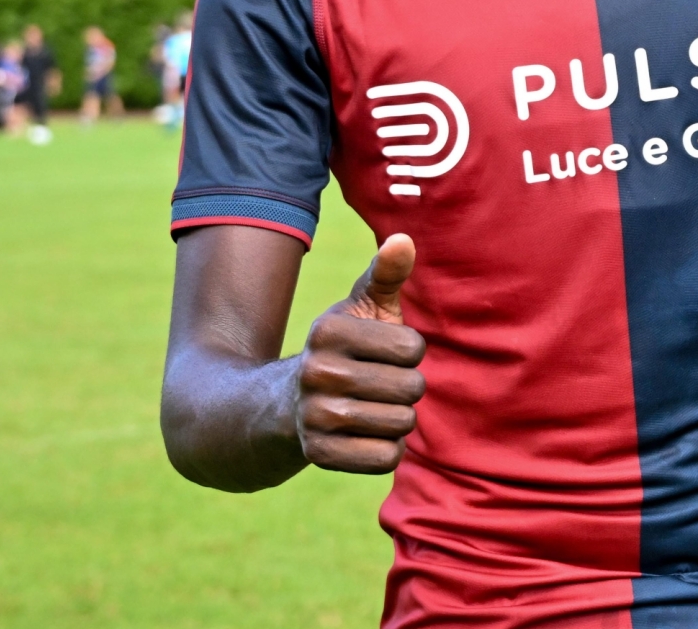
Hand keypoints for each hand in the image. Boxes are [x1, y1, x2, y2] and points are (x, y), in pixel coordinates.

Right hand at [295, 234, 426, 473]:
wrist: (285, 405)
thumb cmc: (344, 349)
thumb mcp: (361, 307)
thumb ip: (386, 274)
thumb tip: (403, 239)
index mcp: (328, 331)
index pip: (412, 347)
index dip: (408, 352)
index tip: (382, 353)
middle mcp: (316, 372)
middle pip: (411, 387)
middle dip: (406, 388)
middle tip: (377, 385)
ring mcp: (315, 416)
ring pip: (402, 424)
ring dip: (398, 419)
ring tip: (371, 408)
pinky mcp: (319, 455)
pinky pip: (386, 458)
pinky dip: (387, 449)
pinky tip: (365, 436)